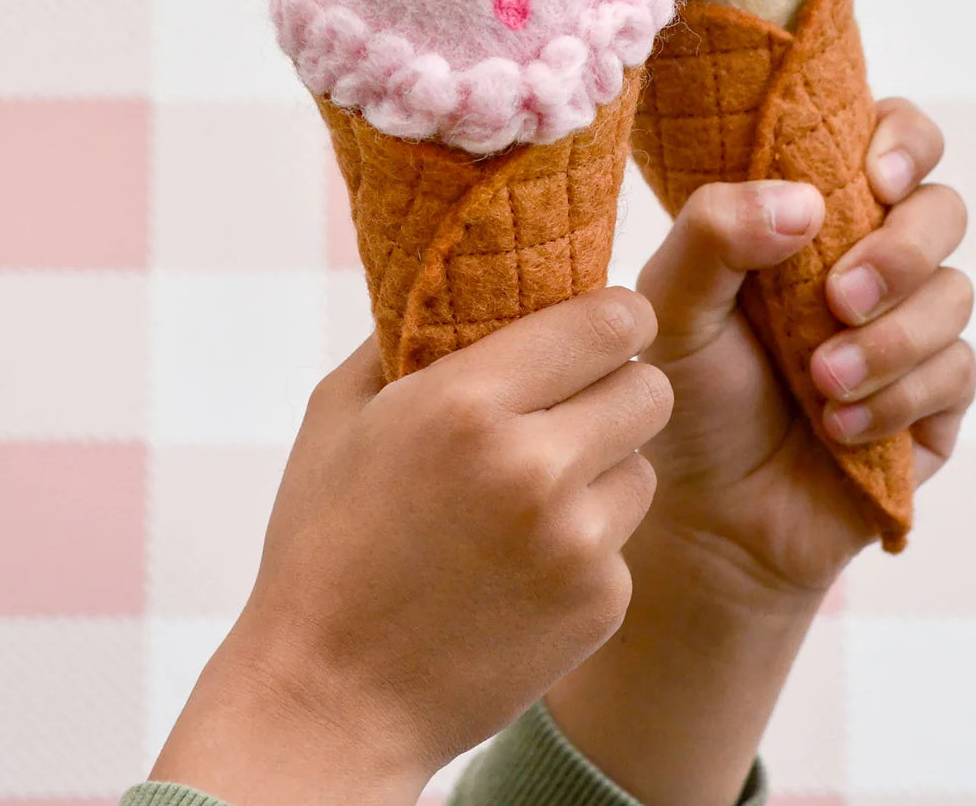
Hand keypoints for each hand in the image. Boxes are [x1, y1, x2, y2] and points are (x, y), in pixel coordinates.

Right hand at [152, 288, 672, 805]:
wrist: (330, 701)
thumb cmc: (326, 545)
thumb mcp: (339, 414)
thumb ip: (408, 333)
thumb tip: (462, 276)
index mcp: (467, 402)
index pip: (610, 319)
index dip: (614, 317)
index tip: (600, 326)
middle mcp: (535, 465)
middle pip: (649, 387)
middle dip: (617, 388)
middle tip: (572, 408)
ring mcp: (575, 541)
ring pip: (645, 463)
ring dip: (605, 467)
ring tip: (533, 496)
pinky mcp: (600, 602)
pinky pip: (624, 539)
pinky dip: (589, 542)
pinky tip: (523, 565)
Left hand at [634, 96, 974, 599]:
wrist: (709, 516)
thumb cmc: (686, 393)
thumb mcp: (674, 305)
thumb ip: (715, 233)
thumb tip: (807, 198)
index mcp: (815, 215)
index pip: (892, 140)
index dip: (904, 141)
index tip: (875, 177)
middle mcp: (873, 259)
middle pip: (942, 209)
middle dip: (899, 251)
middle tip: (838, 298)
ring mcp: (912, 328)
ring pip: (955, 294)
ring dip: (890, 340)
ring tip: (820, 382)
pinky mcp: (937, 400)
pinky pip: (957, 372)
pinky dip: (897, 399)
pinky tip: (839, 427)